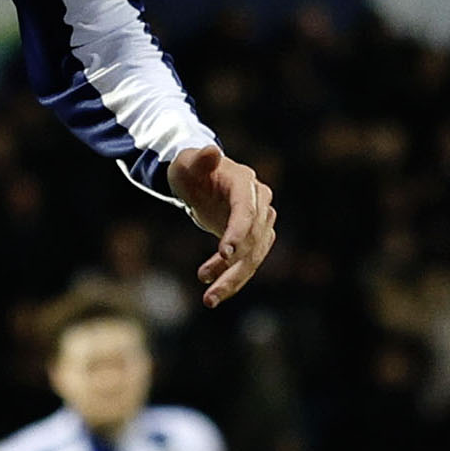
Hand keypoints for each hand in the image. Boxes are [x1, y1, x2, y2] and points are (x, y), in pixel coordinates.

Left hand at [169, 143, 275, 305]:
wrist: (199, 180)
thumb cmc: (190, 170)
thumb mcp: (187, 164)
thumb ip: (199, 160)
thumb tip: (210, 150)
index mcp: (245, 184)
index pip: (246, 210)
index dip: (238, 232)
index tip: (225, 253)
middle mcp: (260, 204)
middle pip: (252, 239)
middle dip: (231, 264)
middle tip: (206, 284)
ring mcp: (261, 222)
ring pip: (253, 256)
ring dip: (233, 280)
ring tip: (209, 300)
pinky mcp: (256, 239)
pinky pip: (249, 263)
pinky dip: (234, 280)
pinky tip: (216, 295)